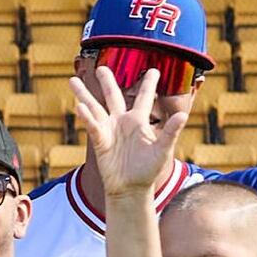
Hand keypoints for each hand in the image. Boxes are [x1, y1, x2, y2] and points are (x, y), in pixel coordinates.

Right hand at [66, 60, 185, 203]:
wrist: (131, 188)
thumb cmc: (149, 170)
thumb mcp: (163, 150)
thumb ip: (171, 131)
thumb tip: (184, 114)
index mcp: (139, 121)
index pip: (145, 97)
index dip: (149, 84)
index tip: (153, 69)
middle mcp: (122, 122)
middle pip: (112, 96)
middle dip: (107, 82)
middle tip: (100, 67)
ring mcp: (109, 130)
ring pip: (95, 107)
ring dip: (84, 94)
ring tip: (72, 80)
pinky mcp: (100, 141)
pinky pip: (92, 126)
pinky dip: (86, 117)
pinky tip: (80, 107)